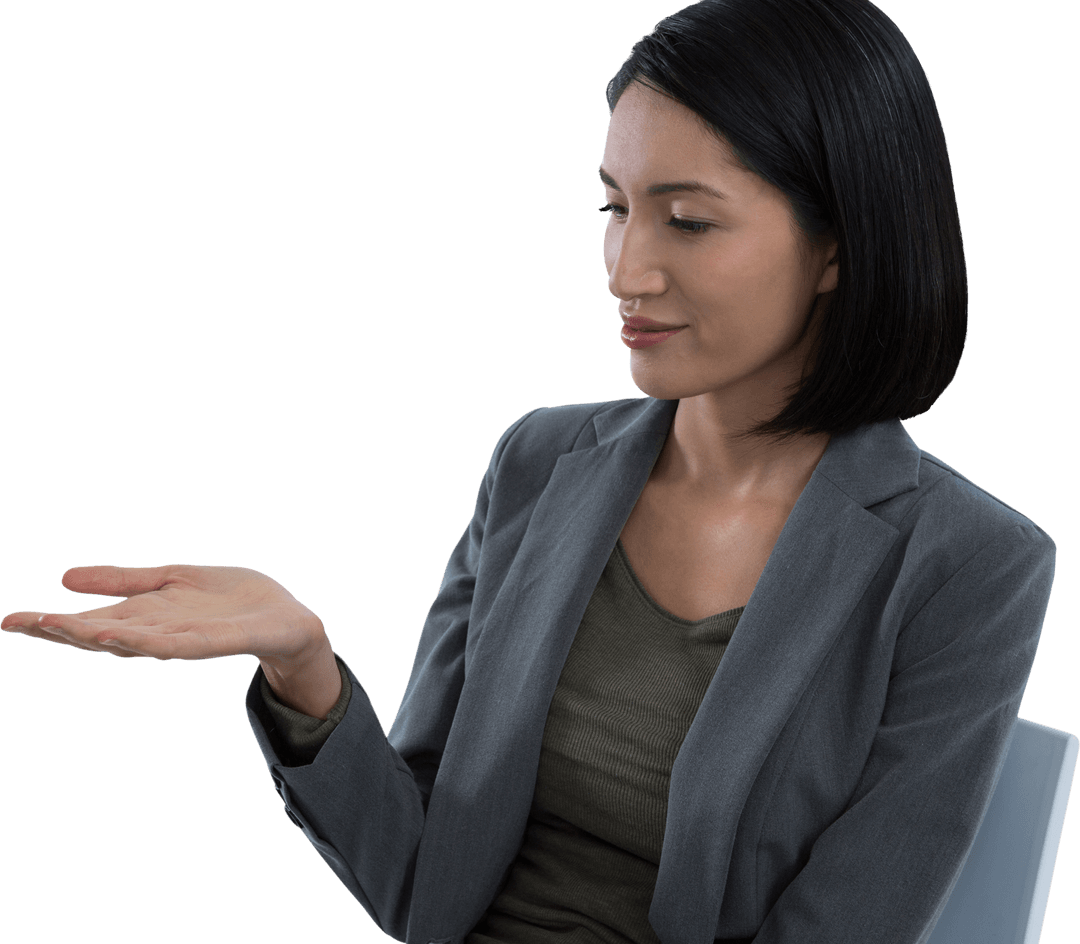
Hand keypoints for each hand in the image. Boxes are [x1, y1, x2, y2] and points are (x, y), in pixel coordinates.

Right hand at [1, 564, 327, 672]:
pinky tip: (123, 635)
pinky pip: (179, 643)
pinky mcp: (217, 640)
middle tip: (17, 623)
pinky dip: (149, 640)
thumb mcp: (172, 580)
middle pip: (103, 634)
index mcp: (147, 617)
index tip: (11, 620)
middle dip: (61, 630)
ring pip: (134, 641)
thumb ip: (124, 581)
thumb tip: (64, 578)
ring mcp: (186, 638)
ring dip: (96, 635)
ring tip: (58, 625)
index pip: (92, 621)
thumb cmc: (231, 601)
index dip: (52, 623)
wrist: (286, 620)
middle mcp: (160, 632)